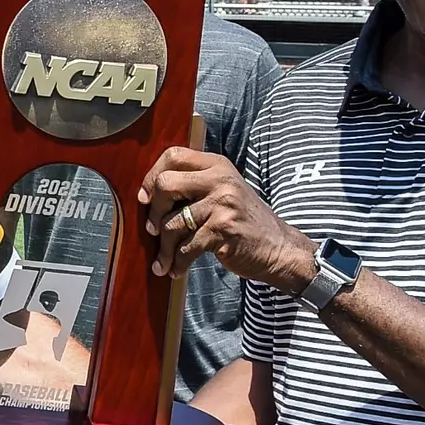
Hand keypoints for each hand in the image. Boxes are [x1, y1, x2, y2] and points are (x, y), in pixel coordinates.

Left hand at [139, 146, 315, 289]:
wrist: (279, 247)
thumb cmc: (244, 222)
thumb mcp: (224, 192)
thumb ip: (195, 186)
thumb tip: (148, 195)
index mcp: (217, 165)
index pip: (173, 155)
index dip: (151, 176)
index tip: (145, 198)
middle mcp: (220, 179)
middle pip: (165, 184)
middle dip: (153, 212)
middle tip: (153, 230)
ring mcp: (223, 203)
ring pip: (172, 222)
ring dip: (164, 248)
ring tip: (164, 260)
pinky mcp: (223, 229)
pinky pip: (186, 247)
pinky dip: (177, 262)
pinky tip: (176, 270)